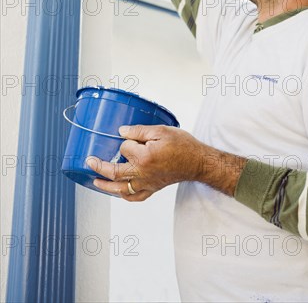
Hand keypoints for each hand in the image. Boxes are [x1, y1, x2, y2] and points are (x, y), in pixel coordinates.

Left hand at [86, 124, 246, 200]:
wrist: (197, 162)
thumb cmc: (182, 145)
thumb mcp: (161, 131)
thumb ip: (139, 131)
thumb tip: (122, 132)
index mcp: (144, 157)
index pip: (124, 148)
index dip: (125, 140)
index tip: (130, 136)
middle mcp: (143, 173)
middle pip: (115, 172)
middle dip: (99, 166)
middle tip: (89, 161)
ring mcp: (147, 183)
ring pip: (121, 188)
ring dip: (106, 185)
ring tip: (95, 180)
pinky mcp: (152, 189)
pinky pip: (135, 197)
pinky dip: (124, 196)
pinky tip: (118, 192)